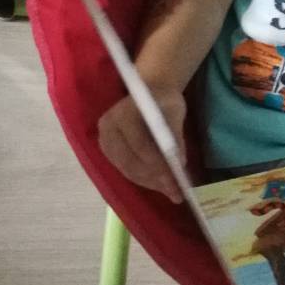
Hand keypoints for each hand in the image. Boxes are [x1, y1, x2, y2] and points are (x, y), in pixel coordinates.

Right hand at [97, 88, 186, 202]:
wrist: (150, 91)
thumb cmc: (164, 99)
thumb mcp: (176, 112)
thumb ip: (176, 136)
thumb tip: (179, 164)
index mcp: (123, 113)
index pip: (139, 144)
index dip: (157, 164)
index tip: (175, 179)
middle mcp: (108, 128)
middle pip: (130, 161)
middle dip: (154, 179)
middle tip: (175, 192)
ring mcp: (105, 140)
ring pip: (127, 170)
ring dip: (150, 183)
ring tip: (172, 193)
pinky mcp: (108, 151)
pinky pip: (125, 170)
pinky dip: (144, 180)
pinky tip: (160, 186)